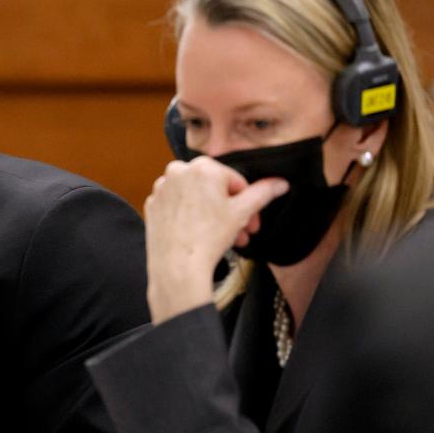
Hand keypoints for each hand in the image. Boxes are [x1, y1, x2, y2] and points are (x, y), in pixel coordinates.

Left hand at [144, 156, 288, 322]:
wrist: (177, 266)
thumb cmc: (209, 237)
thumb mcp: (243, 213)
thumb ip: (263, 193)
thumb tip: (281, 182)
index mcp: (203, 166)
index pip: (235, 181)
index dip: (247, 203)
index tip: (252, 221)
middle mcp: (178, 170)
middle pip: (213, 190)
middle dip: (230, 211)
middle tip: (241, 232)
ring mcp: (162, 188)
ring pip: (195, 198)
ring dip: (211, 215)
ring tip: (222, 238)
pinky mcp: (152, 204)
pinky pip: (177, 207)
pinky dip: (189, 217)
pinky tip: (197, 234)